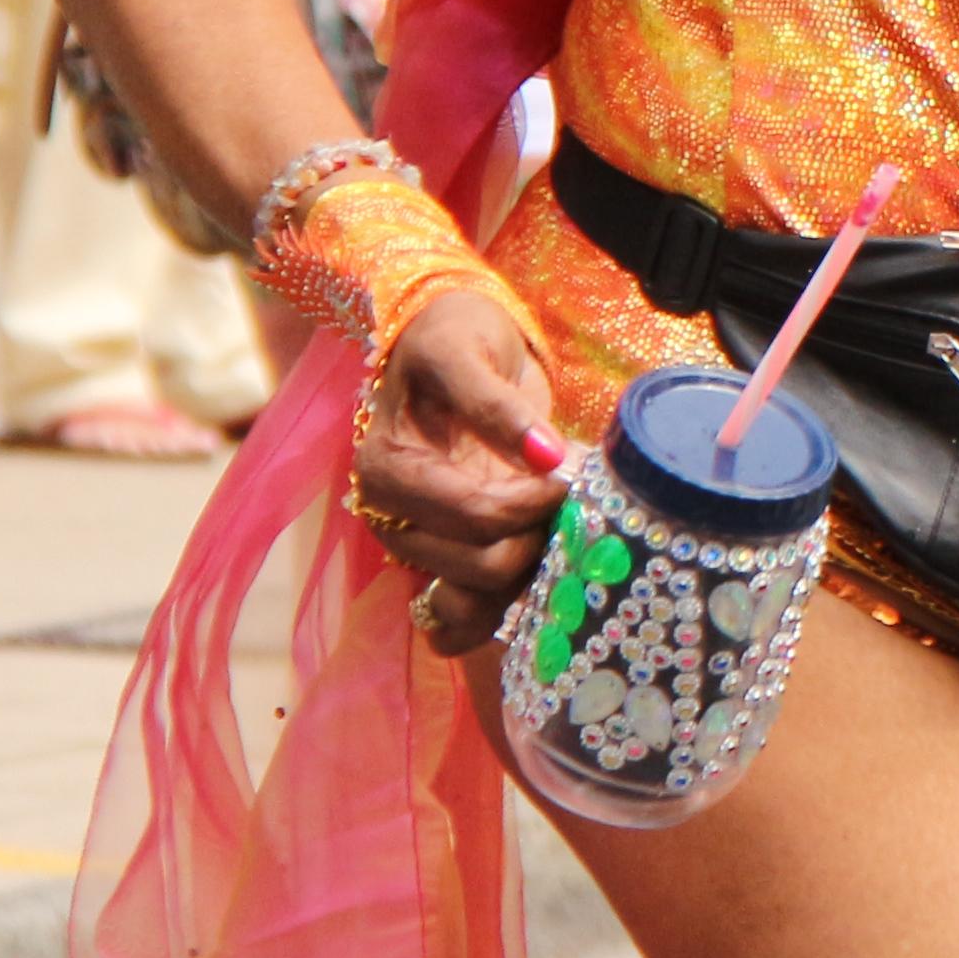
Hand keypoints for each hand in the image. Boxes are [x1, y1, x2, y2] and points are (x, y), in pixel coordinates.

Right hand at [352, 286, 571, 654]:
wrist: (448, 347)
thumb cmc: (451, 339)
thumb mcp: (465, 349)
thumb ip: (496, 403)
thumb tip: (544, 454)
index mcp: (387, 472)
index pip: (475, 516)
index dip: (535, 502)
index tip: (569, 472)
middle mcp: (396, 521)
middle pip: (484, 568)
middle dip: (541, 536)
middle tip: (571, 495)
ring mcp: (422, 548)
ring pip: (486, 599)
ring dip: (537, 567)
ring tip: (562, 518)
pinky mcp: (447, 563)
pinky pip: (470, 618)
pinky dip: (511, 605)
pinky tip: (543, 571)